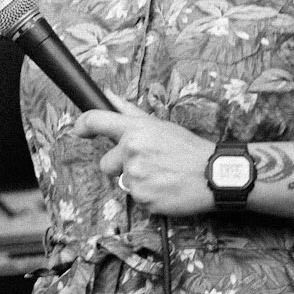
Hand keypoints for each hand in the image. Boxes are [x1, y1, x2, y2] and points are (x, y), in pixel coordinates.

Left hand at [75, 98, 213, 214]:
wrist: (214, 175)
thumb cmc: (189, 148)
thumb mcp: (161, 125)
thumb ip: (129, 112)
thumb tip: (107, 94)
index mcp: (136, 130)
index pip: (96, 121)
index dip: (82, 125)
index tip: (79, 130)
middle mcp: (132, 152)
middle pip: (105, 164)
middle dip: (121, 165)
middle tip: (149, 163)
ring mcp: (136, 177)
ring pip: (122, 182)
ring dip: (138, 181)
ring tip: (161, 175)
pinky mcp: (143, 199)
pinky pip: (136, 198)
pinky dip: (148, 196)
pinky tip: (165, 188)